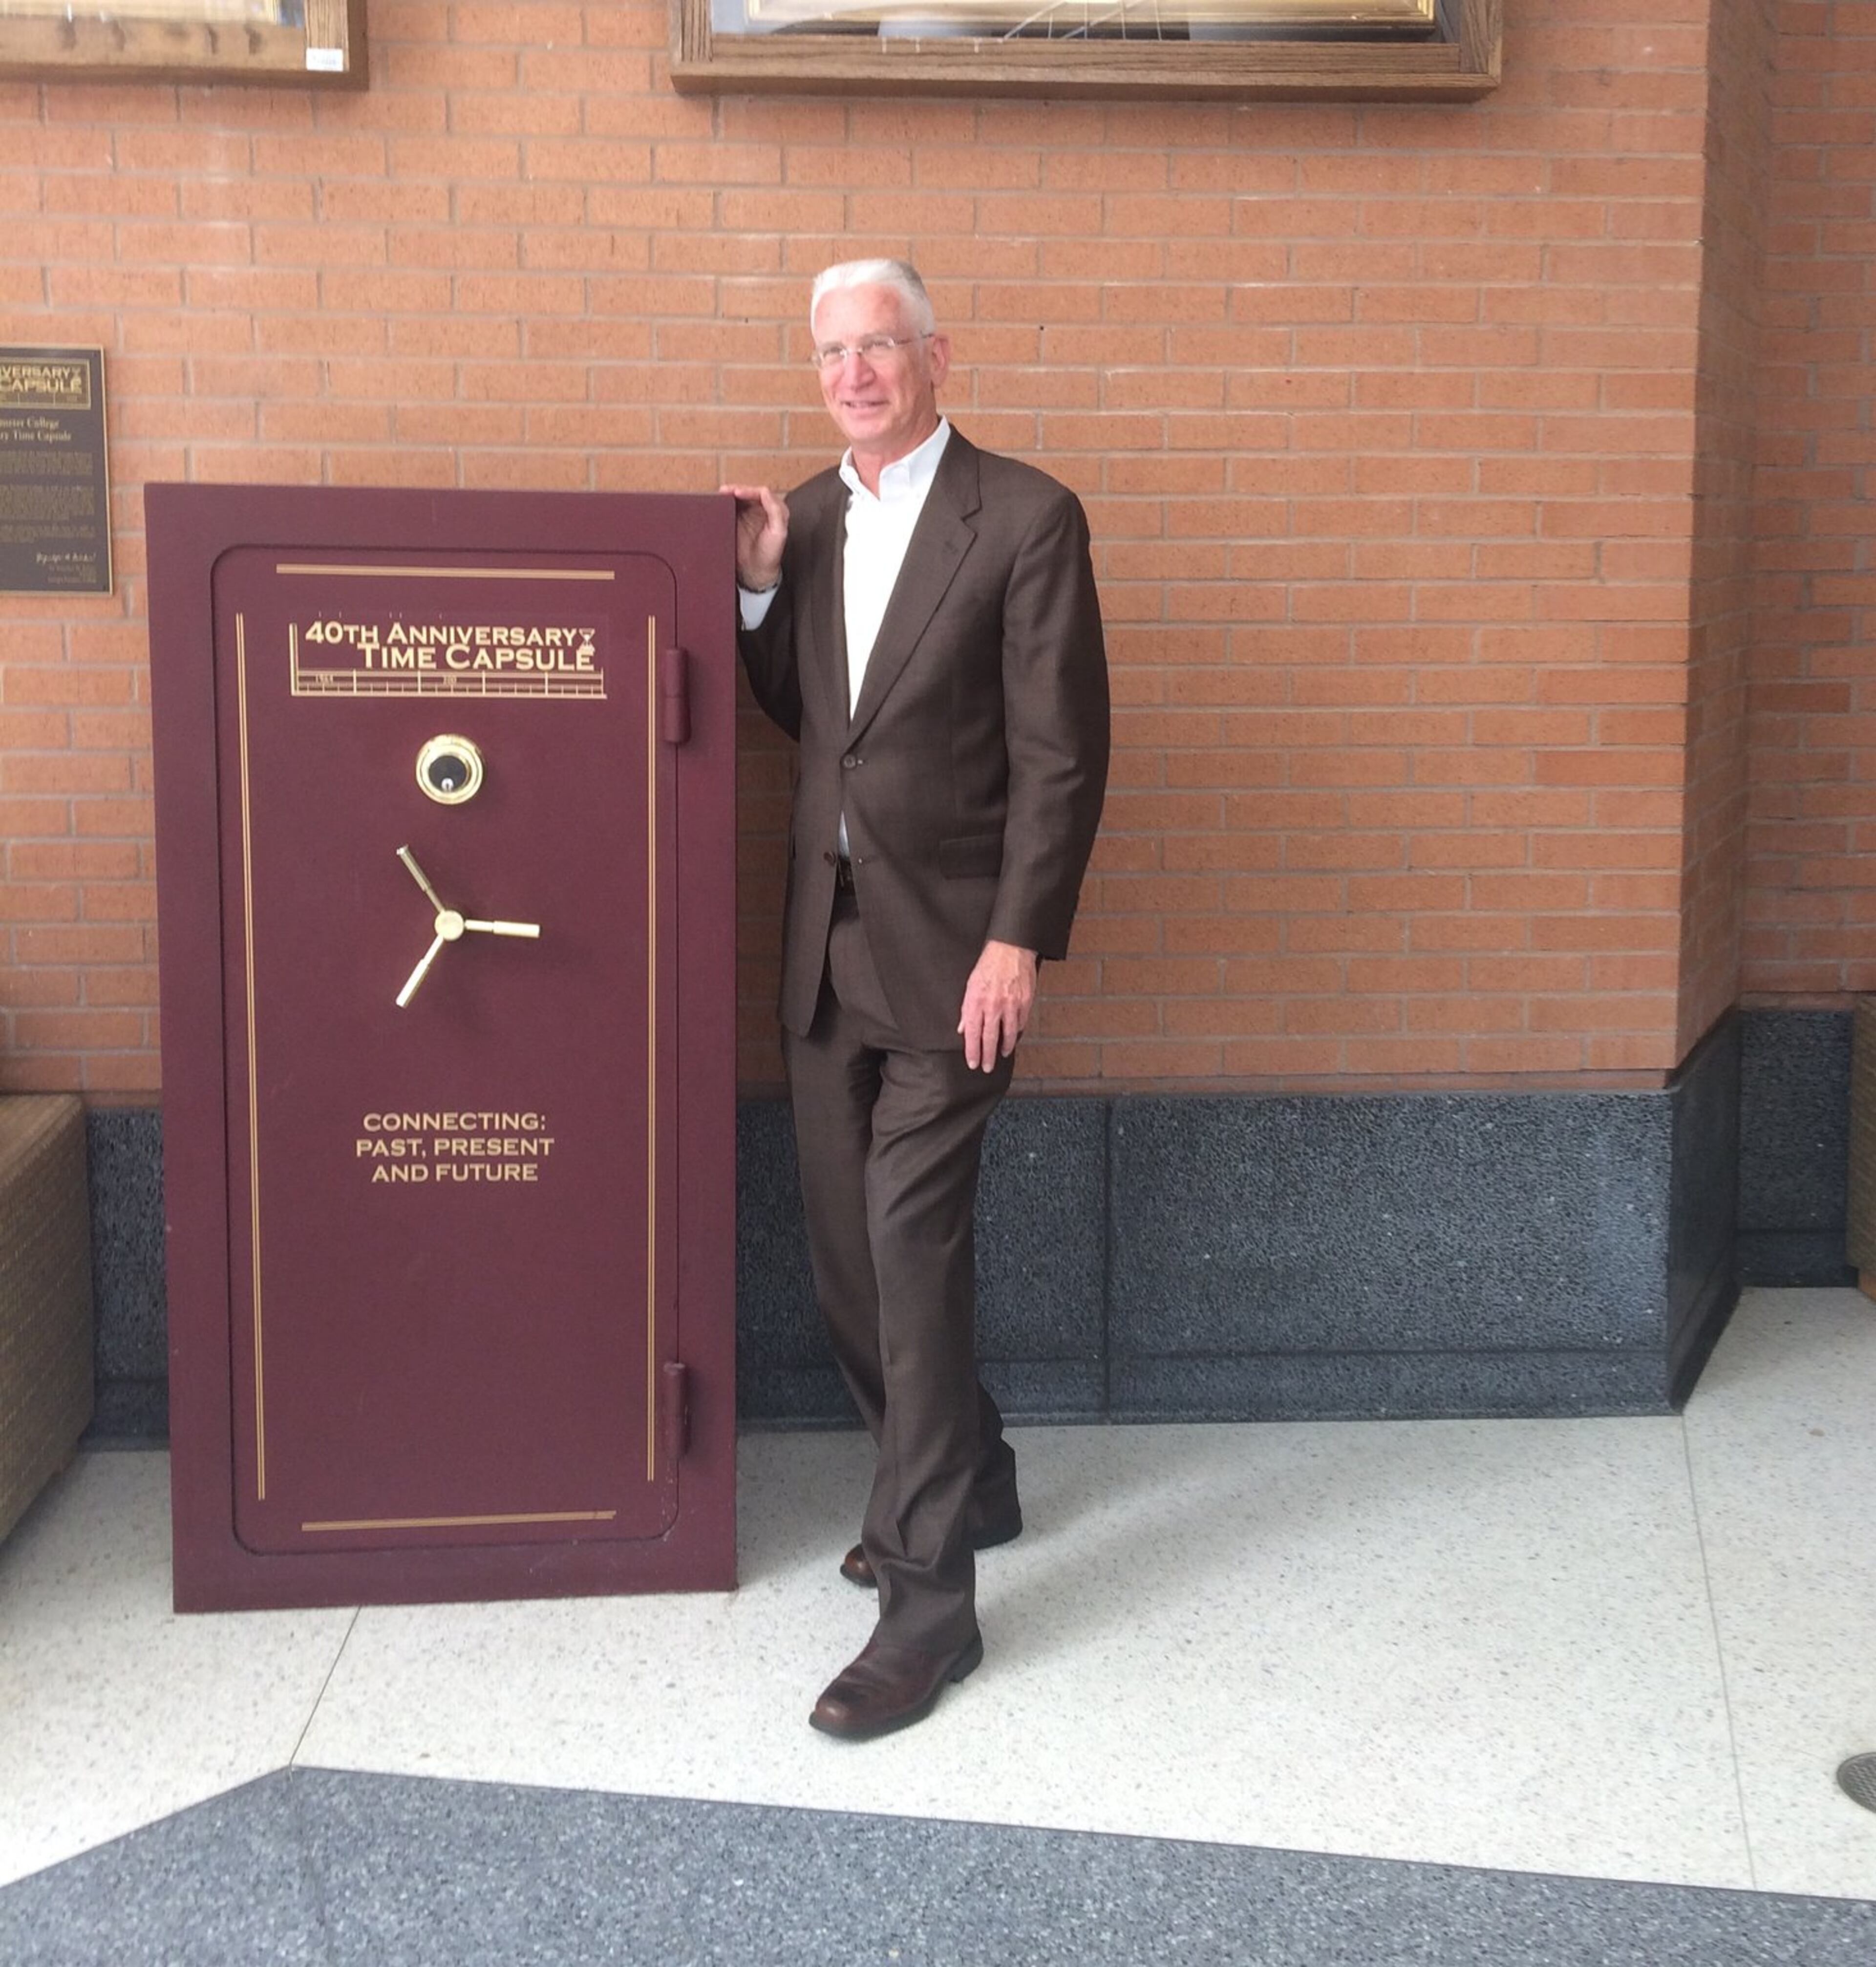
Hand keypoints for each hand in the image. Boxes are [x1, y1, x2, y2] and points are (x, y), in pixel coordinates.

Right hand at [720, 484, 788, 592]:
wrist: (756, 572)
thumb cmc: (770, 555)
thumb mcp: (779, 533)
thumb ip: (775, 511)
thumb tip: (765, 492)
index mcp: (774, 510)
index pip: (761, 493)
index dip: (748, 490)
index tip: (737, 493)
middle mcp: (761, 510)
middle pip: (748, 493)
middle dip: (736, 489)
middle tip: (725, 491)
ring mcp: (748, 515)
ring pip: (738, 499)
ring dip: (729, 495)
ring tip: (720, 494)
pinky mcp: (737, 522)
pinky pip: (730, 509)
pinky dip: (723, 505)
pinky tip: (718, 504)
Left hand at [957, 940, 1037, 1072]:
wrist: (1011, 949)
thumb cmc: (989, 965)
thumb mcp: (970, 985)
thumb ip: (967, 1009)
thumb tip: (963, 1028)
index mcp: (976, 1001)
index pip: (973, 1034)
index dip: (972, 1051)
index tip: (973, 1063)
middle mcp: (993, 1005)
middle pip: (990, 1038)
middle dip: (987, 1056)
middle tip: (986, 1067)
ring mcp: (1011, 1005)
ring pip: (1008, 1034)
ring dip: (1005, 1047)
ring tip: (1002, 1054)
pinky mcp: (1025, 1002)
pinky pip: (1020, 1023)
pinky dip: (1016, 1031)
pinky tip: (1013, 1035)